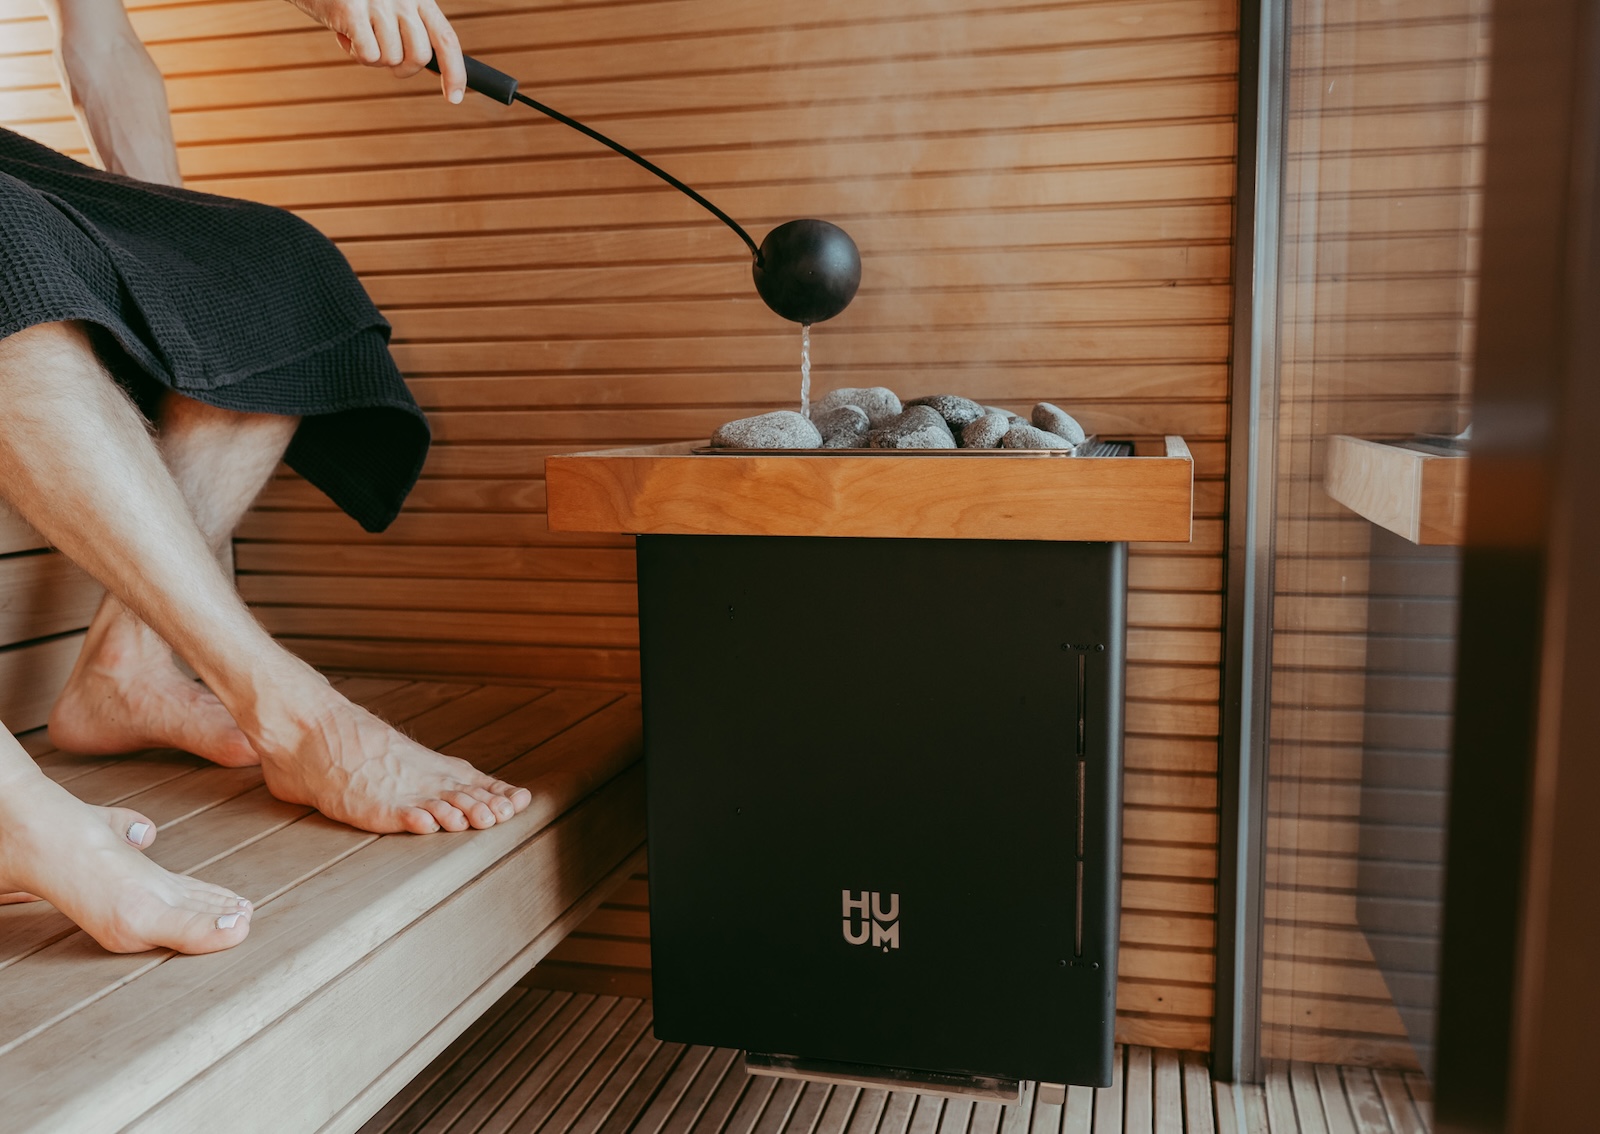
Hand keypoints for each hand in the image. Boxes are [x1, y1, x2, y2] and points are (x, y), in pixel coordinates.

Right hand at [287, 0, 465, 102]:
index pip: (447, 39)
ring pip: (391, 60)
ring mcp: (378, 2)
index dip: (455, 72)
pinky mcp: (352, 11)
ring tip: (358, 33)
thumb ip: (413, 33)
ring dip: (372, 57)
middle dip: (402, 67)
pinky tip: (344, 33)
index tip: (454, 98)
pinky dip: (356, 53)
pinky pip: (368, 57)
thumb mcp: (392, 7)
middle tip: (381, 52)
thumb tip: (437, 69)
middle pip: (419, 57)